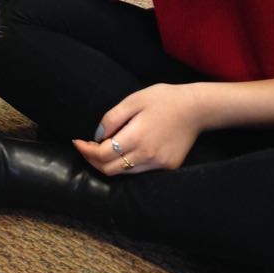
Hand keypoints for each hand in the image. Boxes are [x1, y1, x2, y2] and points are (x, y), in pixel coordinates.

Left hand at [72, 83, 204, 175]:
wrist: (196, 108)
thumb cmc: (163, 99)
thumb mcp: (133, 100)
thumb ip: (112, 118)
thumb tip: (97, 136)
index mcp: (137, 137)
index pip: (103, 154)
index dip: (85, 150)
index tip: (77, 142)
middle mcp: (148, 155)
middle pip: (110, 169)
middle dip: (92, 160)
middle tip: (84, 147)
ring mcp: (159, 164)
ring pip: (124, 173)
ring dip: (107, 164)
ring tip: (99, 149)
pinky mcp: (168, 167)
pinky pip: (139, 171)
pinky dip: (125, 165)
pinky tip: (121, 152)